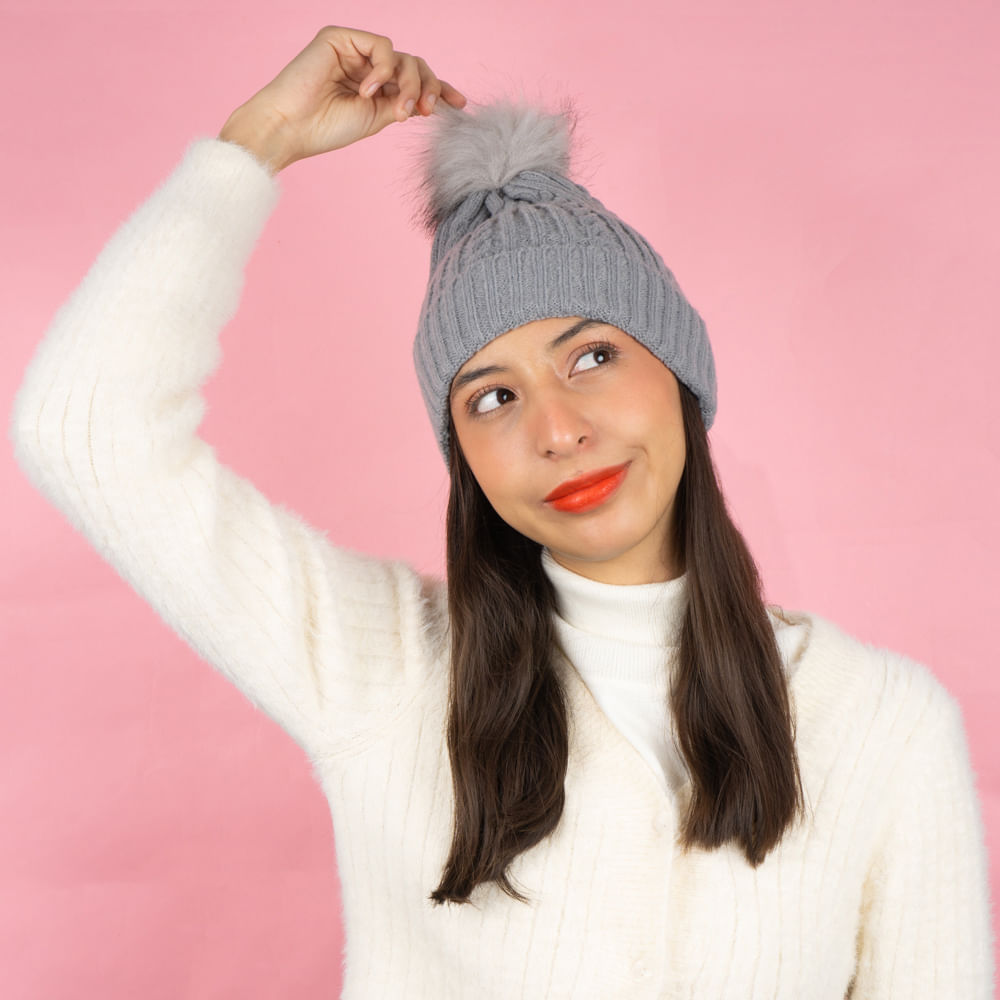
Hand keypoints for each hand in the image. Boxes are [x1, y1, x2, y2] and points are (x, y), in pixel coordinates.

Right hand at [218, 26, 467, 172]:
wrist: (292, 127)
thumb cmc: (326, 128)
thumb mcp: (375, 119)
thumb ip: (400, 104)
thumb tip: (429, 99)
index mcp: (375, 87)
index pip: (414, 81)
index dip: (439, 89)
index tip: (460, 104)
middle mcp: (366, 66)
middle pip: (413, 65)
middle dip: (428, 87)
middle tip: (426, 110)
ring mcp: (353, 50)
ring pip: (401, 56)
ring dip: (409, 83)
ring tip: (400, 108)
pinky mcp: (340, 38)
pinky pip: (380, 46)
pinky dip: (382, 69)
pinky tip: (367, 90)